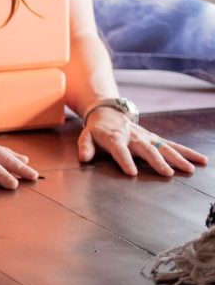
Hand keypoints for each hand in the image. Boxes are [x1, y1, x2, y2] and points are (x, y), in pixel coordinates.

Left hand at [79, 107, 207, 175]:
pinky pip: (172, 145)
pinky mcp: (155, 138)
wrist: (108, 111)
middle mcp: (133, 137)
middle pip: (146, 149)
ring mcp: (146, 137)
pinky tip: (201, 160)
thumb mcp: (85, 136)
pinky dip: (187, 152)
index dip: (124, 160)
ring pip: (163, 146)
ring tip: (189, 169)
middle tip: (167, 173)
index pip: (119, 149)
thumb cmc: (97, 129)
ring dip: (177, 158)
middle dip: (157, 161)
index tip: (131, 172)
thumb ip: (85, 147)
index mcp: (114, 138)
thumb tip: (83, 158)